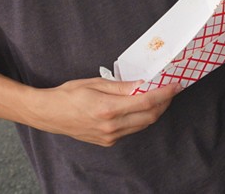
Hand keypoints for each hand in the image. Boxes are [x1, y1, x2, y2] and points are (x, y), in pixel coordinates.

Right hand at [28, 77, 180, 146]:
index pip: (145, 102)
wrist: (49, 114)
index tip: (175, 85)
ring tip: (160, 97)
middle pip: (149, 117)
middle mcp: (112, 126)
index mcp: (108, 109)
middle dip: (164, 103)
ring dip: (154, 111)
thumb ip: (120, 86)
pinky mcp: (108, 141)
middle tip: (171, 90)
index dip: (164, 93)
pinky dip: (140, 118)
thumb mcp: (94, 83)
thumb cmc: (68, 94)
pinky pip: (131, 129)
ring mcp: (110, 136)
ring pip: (142, 125)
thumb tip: (142, 85)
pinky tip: (140, 107)